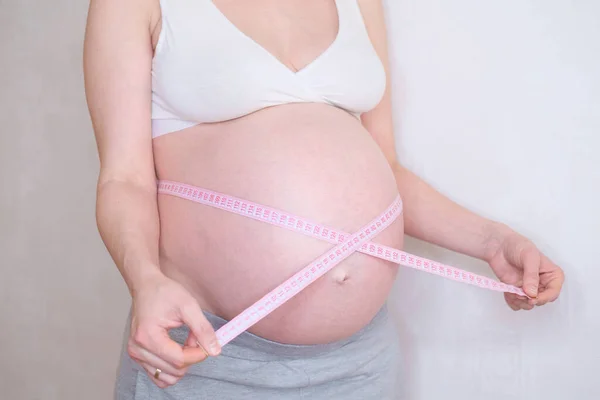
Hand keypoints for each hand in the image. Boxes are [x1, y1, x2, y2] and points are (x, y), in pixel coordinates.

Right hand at [127, 273, 220, 388]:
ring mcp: (135, 354)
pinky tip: (177, 350)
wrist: (147, 286)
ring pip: (167, 377)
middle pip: (174, 370)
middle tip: (195, 337)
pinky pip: (158, 376)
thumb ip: (202, 329)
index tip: (208, 343)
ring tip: (185, 343)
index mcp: (148, 336)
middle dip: (191, 357)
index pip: (179, 360)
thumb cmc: (165, 293)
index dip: (199, 354)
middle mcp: (137, 349)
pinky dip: (172, 368)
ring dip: (182, 364)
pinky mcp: (138, 356)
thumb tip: (214, 351)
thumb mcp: (189, 306)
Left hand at [485, 226, 564, 310]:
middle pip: (541, 300)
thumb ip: (531, 275)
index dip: (545, 297)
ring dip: (521, 302)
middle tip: (520, 294)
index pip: (554, 291)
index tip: (533, 298)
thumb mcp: (529, 257)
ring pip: (529, 304)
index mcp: (551, 274)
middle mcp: (542, 282)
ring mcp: (529, 287)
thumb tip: (532, 293)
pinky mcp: (517, 290)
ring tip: (512, 292)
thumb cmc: (517, 245)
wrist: (498, 245)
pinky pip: (517, 303)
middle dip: (531, 300)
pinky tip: (507, 293)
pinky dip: (512, 302)